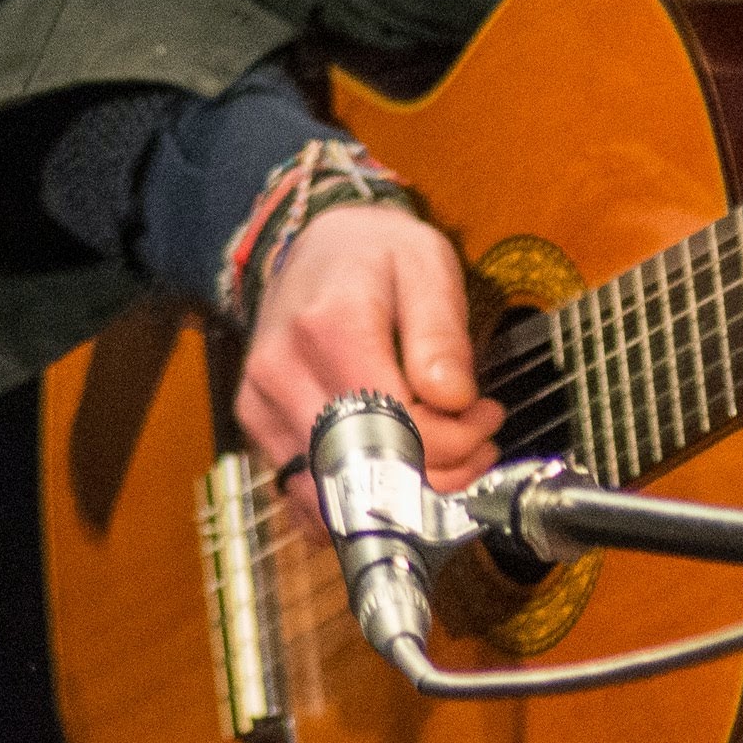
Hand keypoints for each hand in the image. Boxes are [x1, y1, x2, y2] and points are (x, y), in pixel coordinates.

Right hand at [234, 204, 505, 497]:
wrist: (318, 244)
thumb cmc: (378, 254)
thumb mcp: (428, 265)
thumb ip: (442, 333)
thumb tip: (452, 399)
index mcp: (330, 325)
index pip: (395, 424)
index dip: (453, 441)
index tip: (485, 418)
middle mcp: (283, 370)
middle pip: (363, 468)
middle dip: (435, 474)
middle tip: (475, 445)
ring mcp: (262, 401)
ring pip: (331, 494)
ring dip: (398, 495)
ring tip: (442, 455)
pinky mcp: (257, 422)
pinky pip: (304, 494)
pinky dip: (356, 498)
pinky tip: (393, 467)